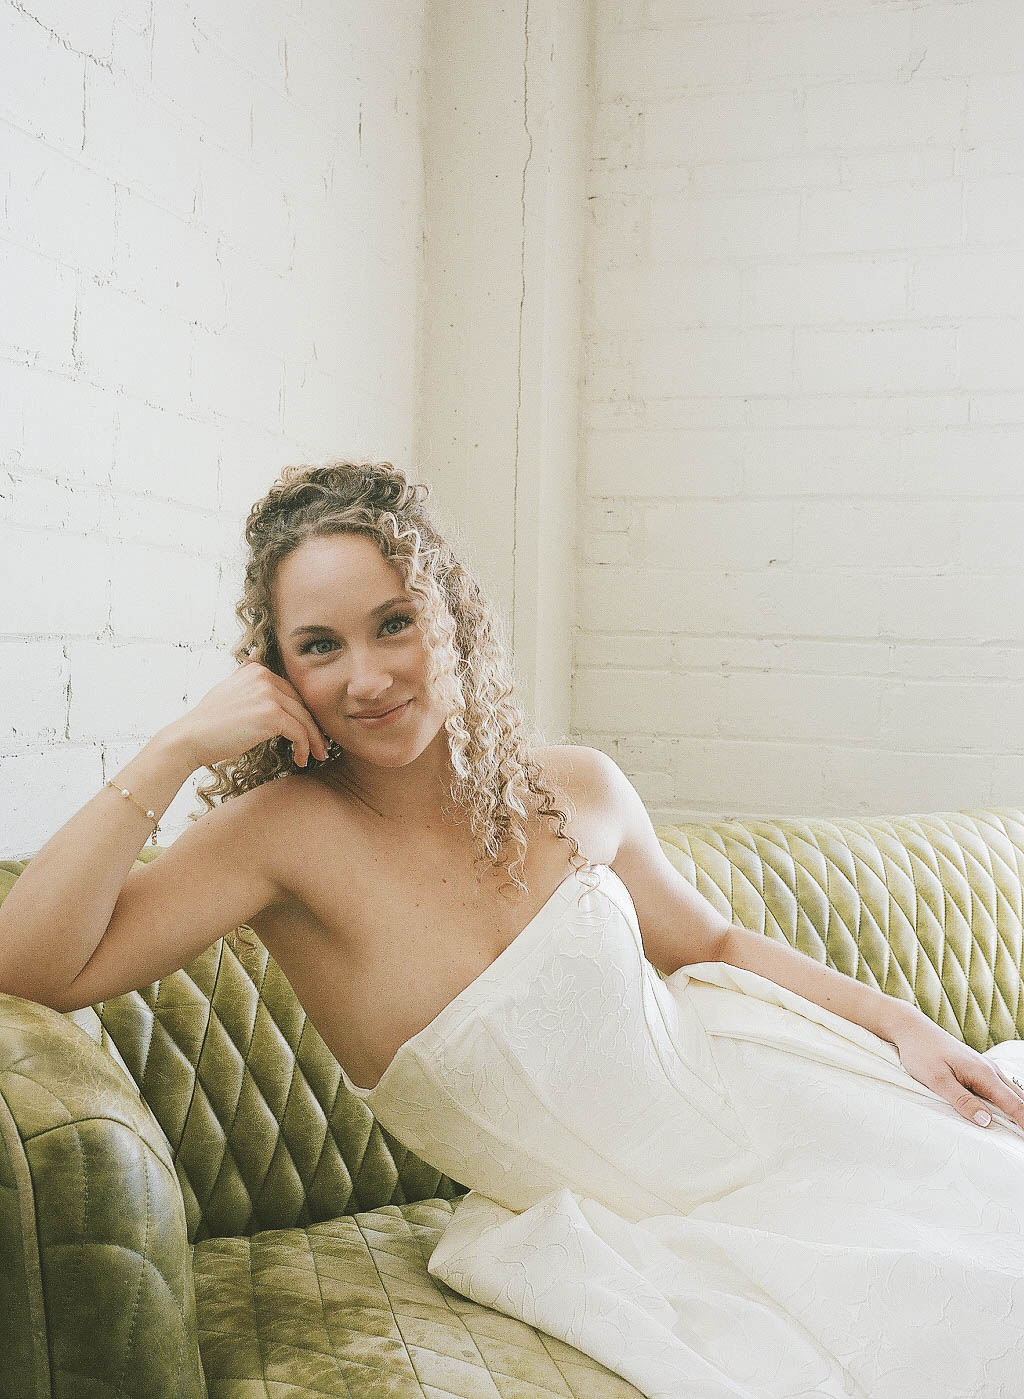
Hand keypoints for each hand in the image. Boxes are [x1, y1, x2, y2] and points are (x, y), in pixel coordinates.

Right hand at [166, 659, 330, 771]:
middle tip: (321, 746)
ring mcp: (268, 694)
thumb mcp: (228, 688)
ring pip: (304, 719)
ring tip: (317, 756)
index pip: (291, 693)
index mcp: (257, 671)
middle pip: (301, 705)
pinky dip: (304, 748)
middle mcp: (264, 677)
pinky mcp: (271, 715)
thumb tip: (257, 652)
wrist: (189, 738)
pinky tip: (300, 760)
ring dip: (314, 741)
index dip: (303, 713)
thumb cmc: (209, 722)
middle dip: (313, 727)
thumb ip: (246, 672)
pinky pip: (299, 733)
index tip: (309, 731)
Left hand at [892, 1011, 1023, 1131]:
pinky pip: (1000, 1087)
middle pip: (1018, 1098)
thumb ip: (962, 1100)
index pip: (1013, 1103)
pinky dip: (1009, 1100)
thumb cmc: (921, 1052)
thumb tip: (986, 1121)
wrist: (912, 1029)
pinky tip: (1008, 1111)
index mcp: (983, 1074)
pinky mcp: (977, 1068)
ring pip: (1011, 1092)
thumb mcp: (937, 1080)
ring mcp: (985, 1068)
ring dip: (1018, 1109)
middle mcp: (989, 1070)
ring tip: (1021, 1126)